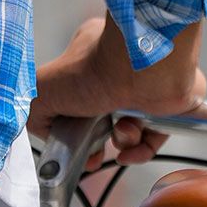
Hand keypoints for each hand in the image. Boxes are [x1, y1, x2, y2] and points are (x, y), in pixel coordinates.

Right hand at [28, 14, 205, 168]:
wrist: (147, 73)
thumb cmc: (98, 69)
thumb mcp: (45, 88)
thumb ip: (35, 110)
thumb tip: (43, 131)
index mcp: (90, 54)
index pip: (77, 91)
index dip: (73, 121)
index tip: (72, 140)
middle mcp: (120, 68)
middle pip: (103, 114)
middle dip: (98, 136)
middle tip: (95, 149)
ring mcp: (146, 87)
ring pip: (129, 127)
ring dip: (122, 141)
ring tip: (122, 135)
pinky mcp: (171, 106)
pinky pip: (154, 135)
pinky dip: (142, 149)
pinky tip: (131, 151)